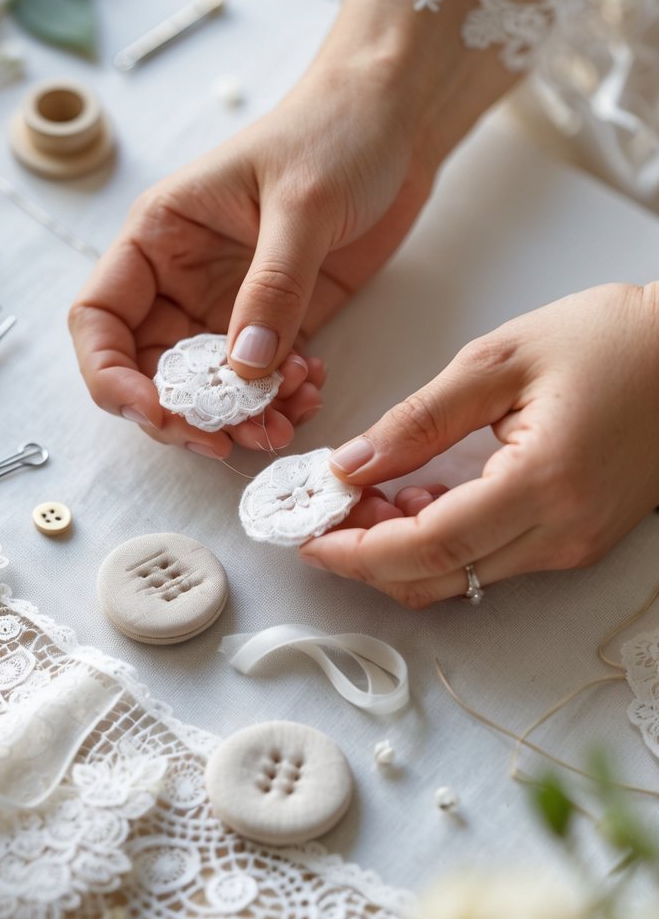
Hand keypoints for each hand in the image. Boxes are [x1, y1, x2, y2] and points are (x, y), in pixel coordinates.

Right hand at [69, 0, 506, 457]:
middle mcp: (182, 278)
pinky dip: (280, 399)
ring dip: (240, 417)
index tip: (159, 413)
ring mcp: (229, 304)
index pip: (100, 319)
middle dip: (186, 415)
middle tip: (232, 440)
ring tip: (287, 418)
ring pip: (209, 387)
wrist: (396, 120)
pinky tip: (312, 389)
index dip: (112, 376)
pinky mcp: (279, 319)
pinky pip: (263, 380)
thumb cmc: (334, 131)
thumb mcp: (301, 203)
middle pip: (150, 371)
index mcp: (159, 237)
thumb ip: (273, 288)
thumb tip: (242, 371)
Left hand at [301, 284, 658, 607]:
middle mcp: (561, 533)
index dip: (358, 551)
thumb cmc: (610, 340)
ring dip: (401, 551)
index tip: (307, 535)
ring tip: (364, 495)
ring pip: (463, 577)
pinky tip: (416, 497)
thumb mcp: (501, 359)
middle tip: (324, 513)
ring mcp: (574, 544)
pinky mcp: (578, 539)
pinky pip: (492, 560)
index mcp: (542, 484)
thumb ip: (420, 419)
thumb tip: (353, 462)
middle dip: (368, 557)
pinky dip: (442, 542)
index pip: (428, 547)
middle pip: (439, 578)